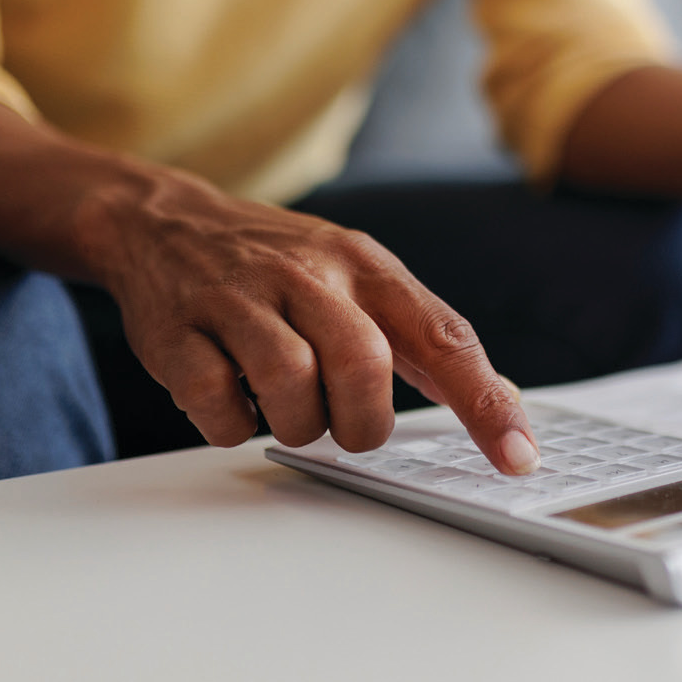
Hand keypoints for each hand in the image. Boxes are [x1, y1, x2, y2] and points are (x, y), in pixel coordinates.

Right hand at [75, 171, 539, 472]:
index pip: (444, 335)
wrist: (164, 223)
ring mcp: (238, 298)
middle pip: (363, 364)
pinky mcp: (178, 331)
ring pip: (289, 383)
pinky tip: (235, 401)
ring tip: (289, 411)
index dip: (485, 403)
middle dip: (362, 421)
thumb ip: (422, 334)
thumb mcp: (358, 274)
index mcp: (364, 265)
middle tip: (346, 425)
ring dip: (298, 425)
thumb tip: (501, 402)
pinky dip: (233, 424)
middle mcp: (306, 273)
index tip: (518, 458)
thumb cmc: (279, 265)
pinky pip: (218, 404)